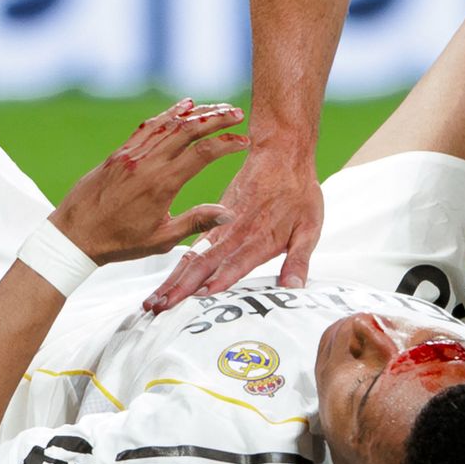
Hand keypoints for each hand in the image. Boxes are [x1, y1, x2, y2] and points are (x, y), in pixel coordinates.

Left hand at [50, 99, 249, 264]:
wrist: (74, 235)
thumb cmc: (118, 242)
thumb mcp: (161, 239)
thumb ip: (196, 222)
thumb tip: (229, 214)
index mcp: (161, 184)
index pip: (202, 154)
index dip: (226, 143)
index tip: (244, 140)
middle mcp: (146, 162)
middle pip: (187, 129)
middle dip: (215, 118)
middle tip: (236, 112)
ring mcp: (131, 154)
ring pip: (168, 124)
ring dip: (195, 113)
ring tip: (216, 107)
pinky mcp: (120, 153)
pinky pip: (148, 127)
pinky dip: (168, 115)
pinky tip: (183, 107)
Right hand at [145, 147, 323, 311]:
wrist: (279, 154)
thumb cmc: (297, 191)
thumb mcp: (310, 227)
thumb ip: (299, 260)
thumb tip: (294, 289)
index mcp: (258, 238)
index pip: (235, 263)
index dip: (219, 281)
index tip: (200, 298)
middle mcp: (234, 235)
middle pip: (203, 265)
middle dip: (181, 289)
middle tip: (161, 309)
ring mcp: (219, 229)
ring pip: (191, 258)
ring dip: (172, 281)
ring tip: (154, 302)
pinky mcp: (212, 222)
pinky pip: (191, 248)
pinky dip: (177, 267)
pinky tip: (166, 282)